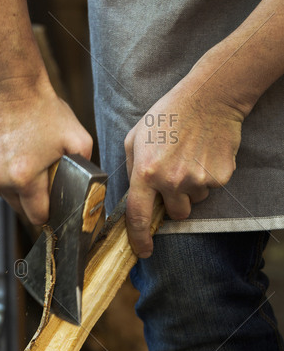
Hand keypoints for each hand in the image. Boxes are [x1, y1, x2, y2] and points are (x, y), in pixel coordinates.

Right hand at [0, 77, 92, 224]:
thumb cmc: (43, 109)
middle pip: (18, 208)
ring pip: (3, 191)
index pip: (37, 216)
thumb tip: (88, 187)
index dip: (49, 213)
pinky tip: (9, 149)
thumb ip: (86, 167)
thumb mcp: (78, 138)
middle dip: (31, 199)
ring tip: (25, 159)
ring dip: (14, 183)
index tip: (54, 204)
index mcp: (24, 178)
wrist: (11, 86)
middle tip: (42, 178)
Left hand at [124, 79, 243, 257]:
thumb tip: (134, 195)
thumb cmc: (167, 115)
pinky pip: (210, 188)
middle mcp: (172, 180)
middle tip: (174, 176)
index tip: (143, 251)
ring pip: (194, 201)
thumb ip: (132, 168)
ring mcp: (198, 180)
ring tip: (188, 158)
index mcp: (146, 171)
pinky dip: (206, 177)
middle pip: (175, 214)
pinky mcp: (220, 177)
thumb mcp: (135, 137)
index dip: (139, 238)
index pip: (139, 216)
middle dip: (173, 202)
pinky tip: (202, 154)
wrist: (208, 99)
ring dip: (190, 188)